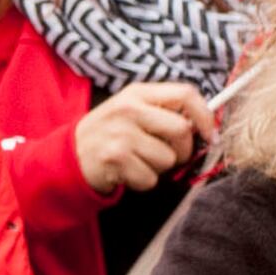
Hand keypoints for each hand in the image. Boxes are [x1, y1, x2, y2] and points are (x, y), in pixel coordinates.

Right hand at [73, 80, 213, 196]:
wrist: (66, 158)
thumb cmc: (107, 135)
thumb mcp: (129, 111)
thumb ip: (162, 110)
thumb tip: (202, 124)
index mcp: (136, 93)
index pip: (186, 94)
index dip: (205, 115)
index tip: (209, 133)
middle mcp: (128, 110)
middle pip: (181, 130)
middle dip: (182, 150)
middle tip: (168, 155)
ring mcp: (120, 134)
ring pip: (168, 159)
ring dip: (158, 168)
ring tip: (137, 161)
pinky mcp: (115, 159)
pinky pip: (150, 178)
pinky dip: (142, 181)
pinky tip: (126, 172)